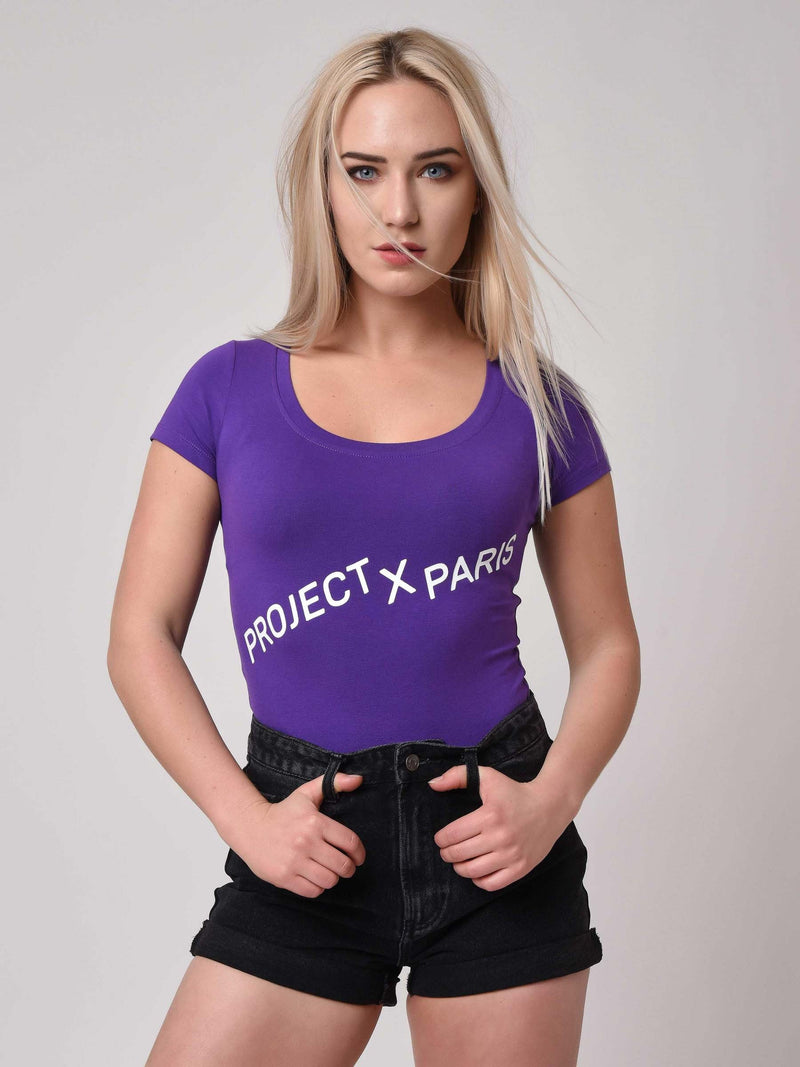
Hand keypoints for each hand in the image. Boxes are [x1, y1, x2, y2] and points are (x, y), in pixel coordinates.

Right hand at [236, 772, 365, 897]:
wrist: (250, 827)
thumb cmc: (283, 812)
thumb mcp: (307, 793)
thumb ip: (335, 782)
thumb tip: (358, 779)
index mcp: (315, 822)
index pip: (350, 843)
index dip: (359, 853)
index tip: (358, 858)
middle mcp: (306, 842)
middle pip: (342, 865)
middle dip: (349, 868)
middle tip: (346, 867)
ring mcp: (294, 861)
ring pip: (329, 880)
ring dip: (333, 878)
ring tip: (329, 872)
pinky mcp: (284, 877)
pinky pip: (312, 891)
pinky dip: (318, 887)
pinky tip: (314, 878)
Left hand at [428, 764, 569, 890]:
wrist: (550, 806)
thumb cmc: (515, 791)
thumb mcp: (487, 777)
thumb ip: (458, 776)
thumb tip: (432, 784)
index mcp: (490, 815)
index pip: (453, 835)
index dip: (441, 839)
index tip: (440, 839)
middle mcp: (501, 837)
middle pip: (460, 854)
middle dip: (447, 854)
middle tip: (446, 850)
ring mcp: (512, 855)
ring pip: (473, 871)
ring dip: (459, 868)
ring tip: (459, 861)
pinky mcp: (521, 868)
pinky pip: (492, 884)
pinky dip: (479, 881)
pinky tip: (476, 871)